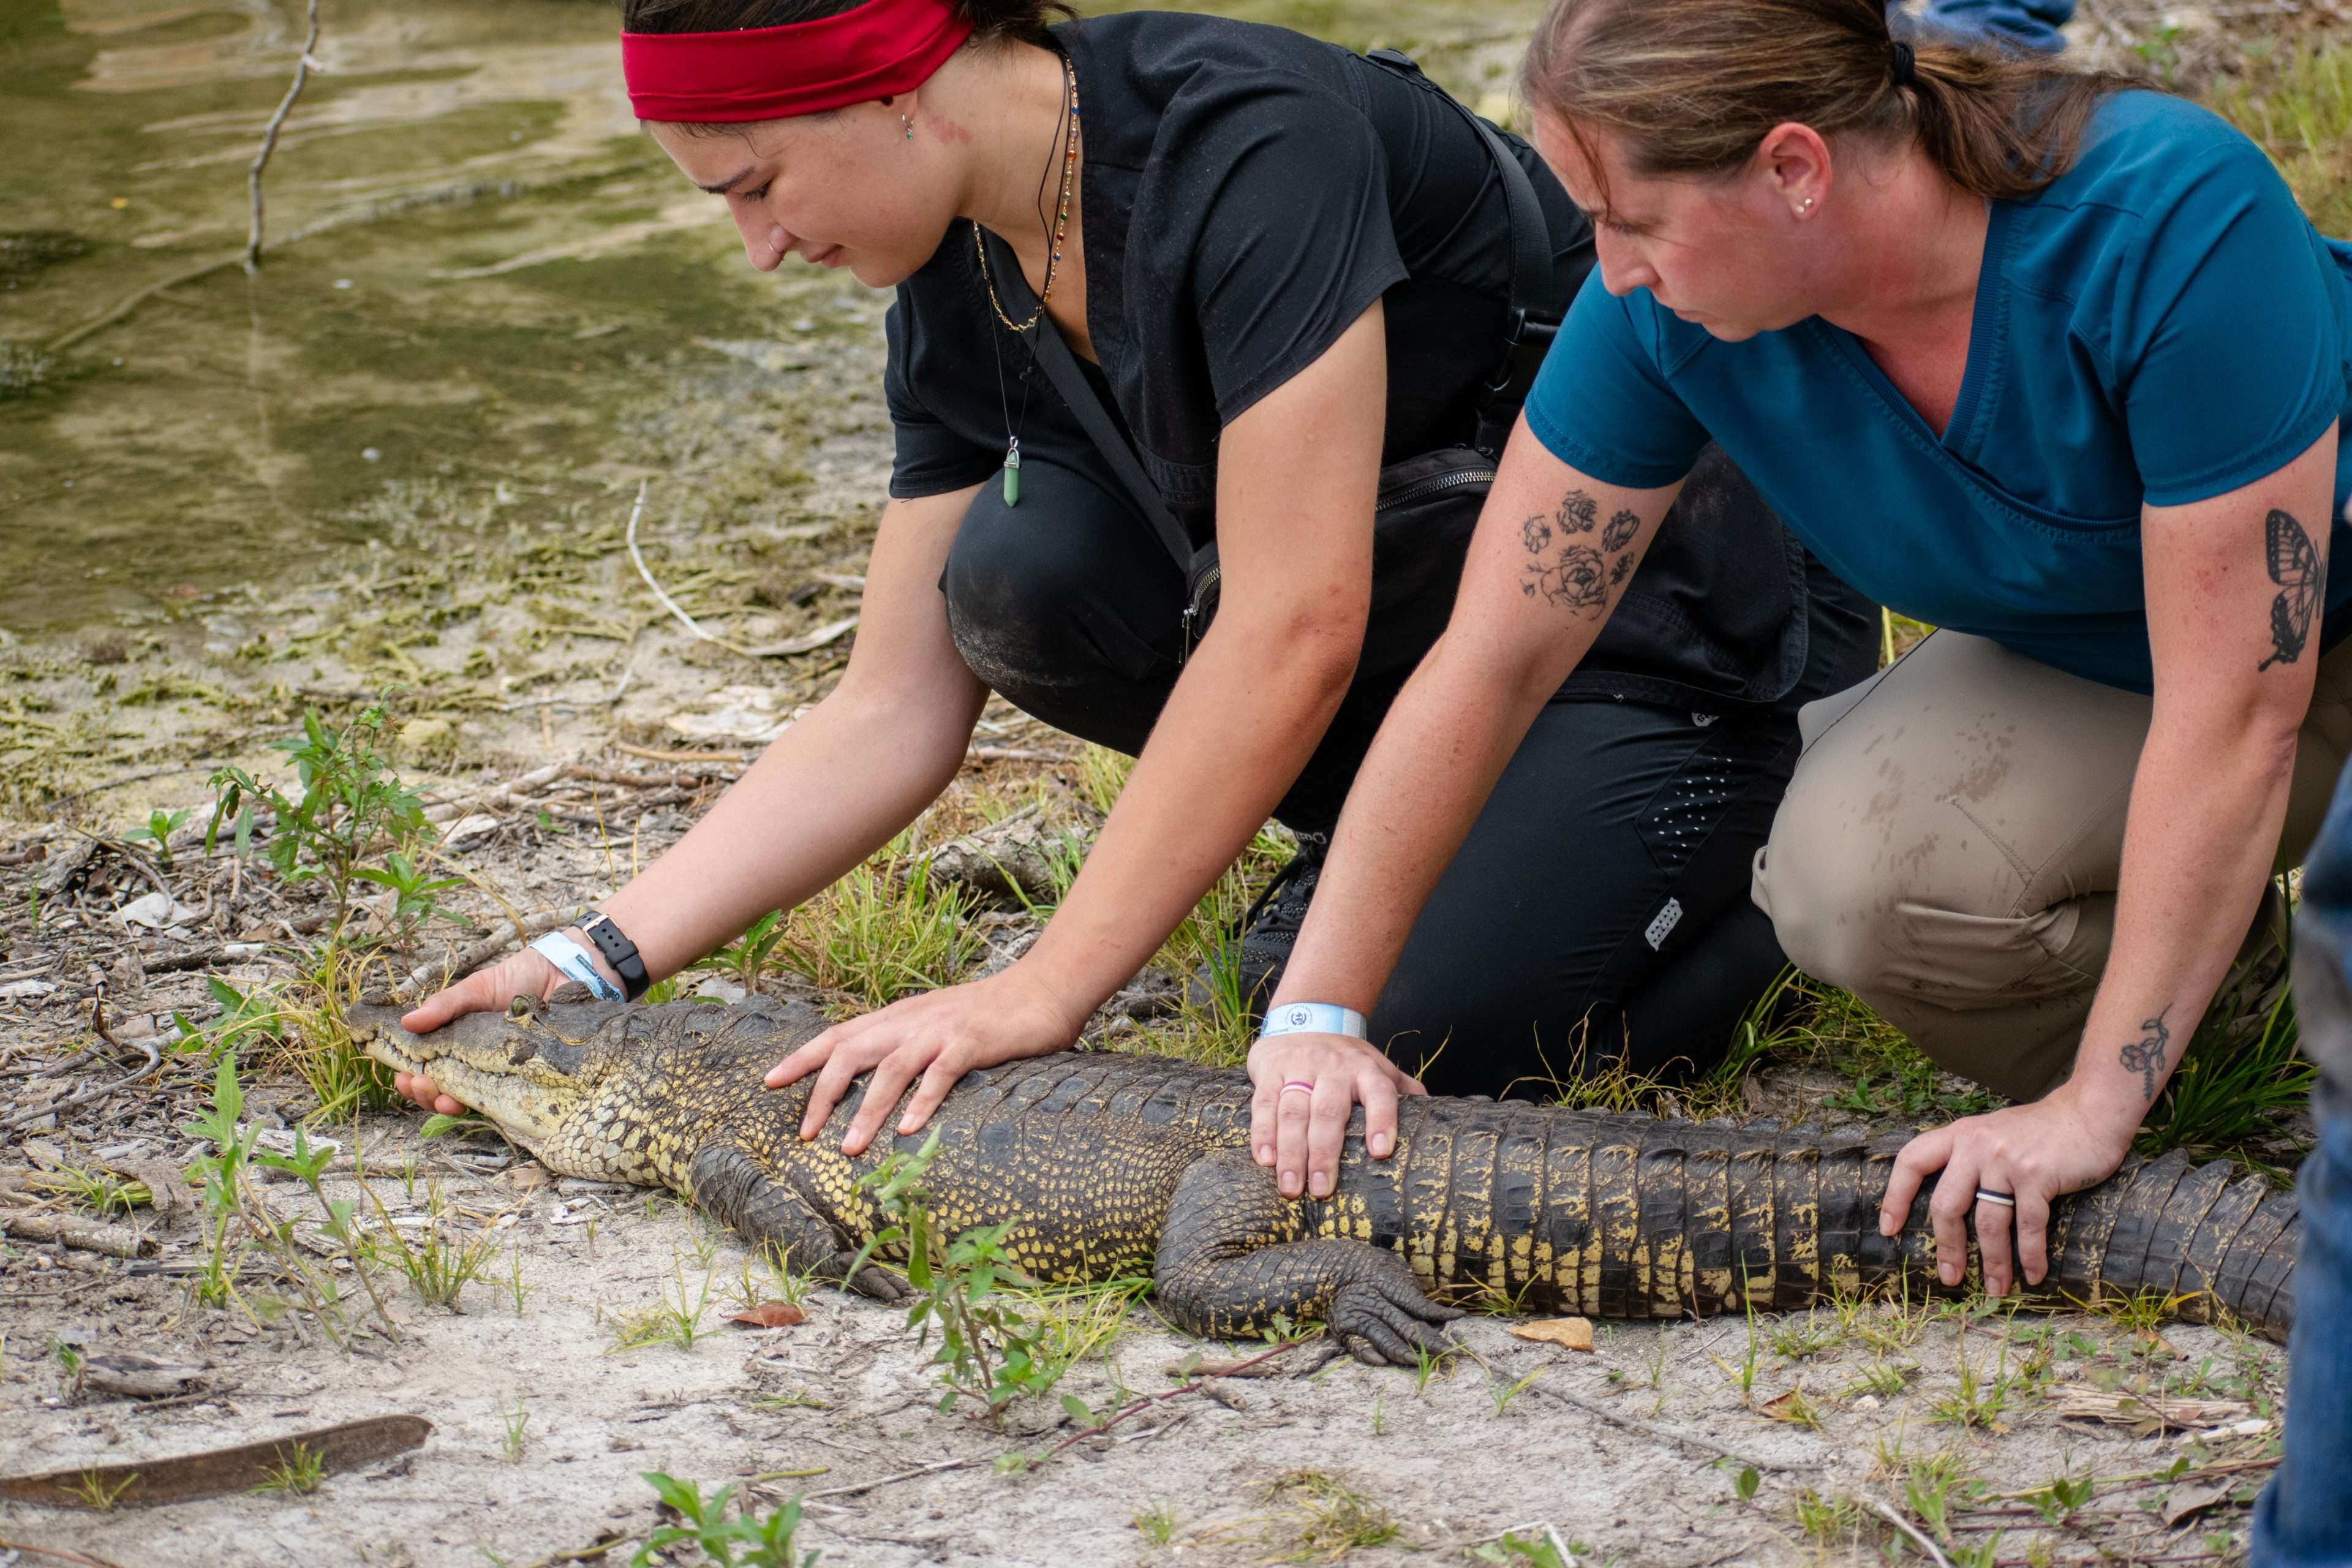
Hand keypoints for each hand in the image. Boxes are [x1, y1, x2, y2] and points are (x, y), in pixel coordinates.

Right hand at [392, 935, 613, 1112]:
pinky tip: (474, 1103)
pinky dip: (487, 1105)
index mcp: (461, 1041)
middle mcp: (479, 1062)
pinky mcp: (530, 1081)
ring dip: (448, 1104)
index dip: (413, 1077)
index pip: (430, 1067)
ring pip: (470, 1100)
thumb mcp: (478, 987)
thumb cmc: (520, 977)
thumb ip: (447, 1005)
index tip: (402, 1077)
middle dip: (426, 1094)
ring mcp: (504, 1074)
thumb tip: (407, 1022)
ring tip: (442, 1098)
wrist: (567, 973)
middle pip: (444, 1089)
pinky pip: (506, 1100)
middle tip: (420, 1085)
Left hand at [763, 966, 1083, 1155]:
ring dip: (866, 1110)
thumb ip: (904, 1044)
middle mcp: (911, 1022)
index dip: (802, 1057)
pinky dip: (922, 1103)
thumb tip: (872, 1078)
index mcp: (898, 1018)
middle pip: (852, 1053)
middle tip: (805, 1134)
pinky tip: (908, 1131)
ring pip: (891, 1070)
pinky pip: (940, 1075)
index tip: (769, 1082)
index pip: (839, 1035)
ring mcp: (940, 1032)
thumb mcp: (934, 1023)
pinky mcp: (972, 1044)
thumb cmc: (988, 1014)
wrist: (1041, 989)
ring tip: (850, 1148)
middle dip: (822, 1094)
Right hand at [1247, 1031, 1424, 1199]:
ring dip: (1291, 1152)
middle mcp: (1333, 1068)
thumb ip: (1403, 1091)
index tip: (1381, 1152)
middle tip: (1322, 1190)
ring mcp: (1299, 1068)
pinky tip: (1265, 1160)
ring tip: (1291, 1187)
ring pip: (1293, 1111)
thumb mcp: (1379, 1067)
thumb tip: (1436, 1121)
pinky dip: (1263, 1133)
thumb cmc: (1348, 1058)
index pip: (1379, 1092)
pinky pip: (1264, 1104)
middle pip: (1328, 1111)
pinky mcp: (1271, 1071)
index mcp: (1366, 1069)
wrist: (1307, 1018)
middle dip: (1324, 1153)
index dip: (1382, 1119)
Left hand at [1877, 1086, 2133, 1297]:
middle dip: (1948, 1247)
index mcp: (1959, 1135)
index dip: (1896, 1196)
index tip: (1889, 1229)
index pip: (1912, 1162)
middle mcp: (1976, 1146)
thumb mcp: (1990, 1132)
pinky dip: (2030, 1256)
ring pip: (1987, 1223)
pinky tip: (2033, 1274)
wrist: (2089, 1113)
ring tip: (1995, 1288)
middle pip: (1946, 1205)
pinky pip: (2028, 1226)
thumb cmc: (2039, 1131)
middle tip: (1950, 1278)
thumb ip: (1967, 1157)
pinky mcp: (2037, 1176)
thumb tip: (1946, 1205)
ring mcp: (2005, 1161)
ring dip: (1993, 1262)